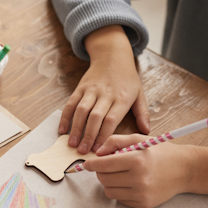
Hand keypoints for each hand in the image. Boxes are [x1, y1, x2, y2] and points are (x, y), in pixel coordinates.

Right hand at [59, 25, 149, 153]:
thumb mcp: (139, 93)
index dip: (103, 135)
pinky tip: (62, 130)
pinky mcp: (80, 88)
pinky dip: (65, 117)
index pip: (111, 120)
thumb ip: (142, 113)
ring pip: (81, 111)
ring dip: (76, 128)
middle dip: (88, 136)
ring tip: (72, 144)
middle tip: (83, 152)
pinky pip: (70, 103)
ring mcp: (91, 90)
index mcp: (122, 97)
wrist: (112, 56)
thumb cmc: (127, 78)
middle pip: (95, 117)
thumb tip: (146, 131)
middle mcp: (105, 94)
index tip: (100, 150)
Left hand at [83, 134, 194, 207]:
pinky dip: (120, 191)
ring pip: (109, 191)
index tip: (87, 164)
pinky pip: (119, 200)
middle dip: (101, 172)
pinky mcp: (143, 204)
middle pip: (103, 179)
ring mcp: (141, 194)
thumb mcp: (139, 139)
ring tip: (121, 174)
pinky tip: (130, 183)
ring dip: (110, 182)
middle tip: (109, 166)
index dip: (91, 164)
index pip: (103, 165)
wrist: (185, 170)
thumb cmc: (160, 152)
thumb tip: (97, 153)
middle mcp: (139, 179)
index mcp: (137, 160)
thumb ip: (115, 141)